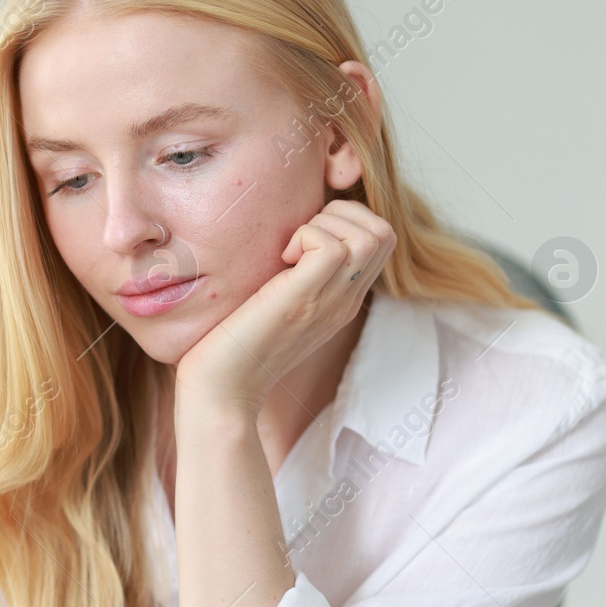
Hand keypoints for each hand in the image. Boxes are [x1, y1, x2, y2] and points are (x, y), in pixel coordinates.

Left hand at [176, 199, 395, 414]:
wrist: (220, 393)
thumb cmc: (232, 347)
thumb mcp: (276, 304)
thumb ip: (293, 276)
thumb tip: (283, 241)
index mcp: (341, 300)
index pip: (380, 241)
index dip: (347, 218)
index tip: (304, 236)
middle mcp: (343, 301)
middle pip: (385, 233)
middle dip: (344, 213)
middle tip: (300, 236)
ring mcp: (328, 303)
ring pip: (371, 235)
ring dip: (328, 223)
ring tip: (291, 250)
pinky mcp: (302, 301)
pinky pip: (332, 248)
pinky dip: (307, 236)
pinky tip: (281, 259)